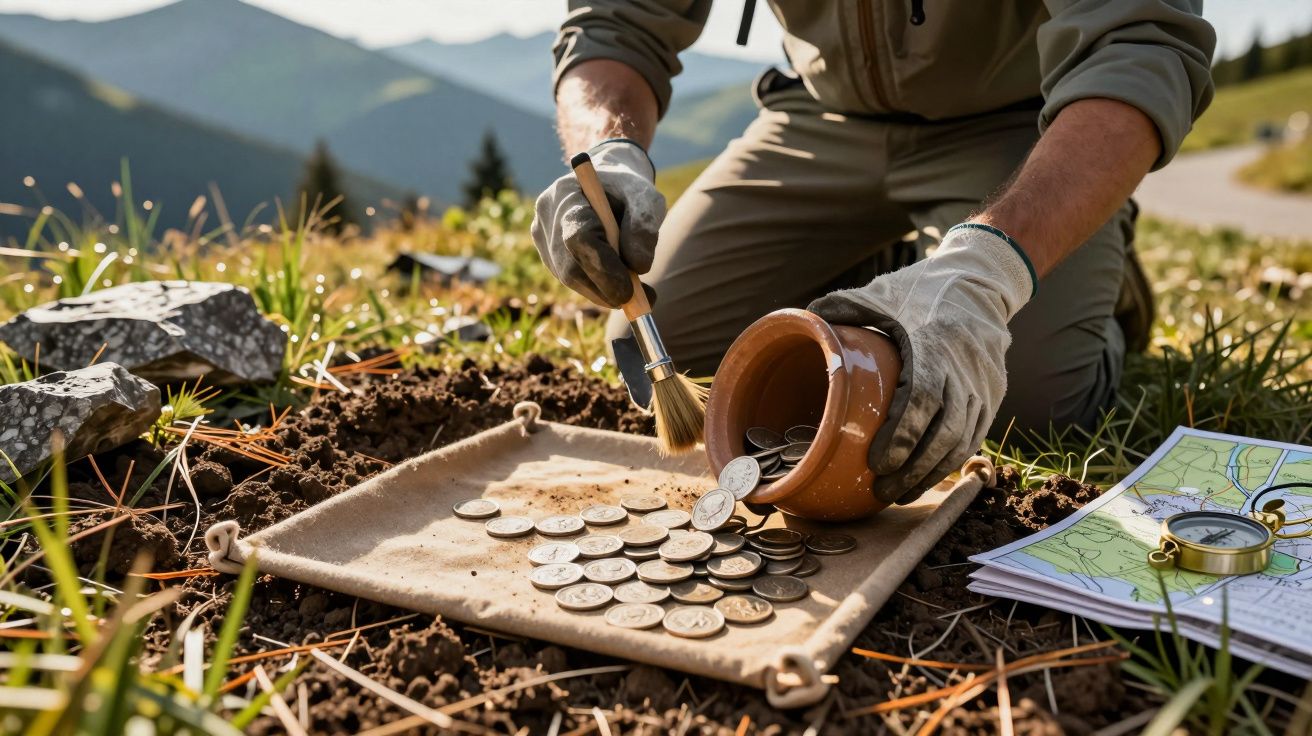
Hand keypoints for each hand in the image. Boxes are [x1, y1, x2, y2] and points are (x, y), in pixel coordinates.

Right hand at [532, 139, 665, 307]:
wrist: (610, 186)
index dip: (603, 268)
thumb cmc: (629, 191)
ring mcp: (543, 238)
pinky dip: (598, 288)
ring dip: (604, 291)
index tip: (629, 291)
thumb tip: (639, 267)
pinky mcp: (549, 256)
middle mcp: (547, 216)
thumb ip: (644, 227)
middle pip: (570, 266)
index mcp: (567, 193)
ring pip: (570, 279)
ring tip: (637, 288)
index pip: (578, 237)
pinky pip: (572, 281)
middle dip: (606, 288)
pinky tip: (618, 280)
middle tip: (642, 300)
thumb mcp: (646, 199)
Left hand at [808, 224, 1036, 503]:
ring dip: (931, 472)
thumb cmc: (920, 288)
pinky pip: (973, 437)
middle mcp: (965, 368)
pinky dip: (948, 462)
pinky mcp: (994, 394)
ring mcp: (984, 384)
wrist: (981, 280)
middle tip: (882, 489)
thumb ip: (840, 308)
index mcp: (934, 341)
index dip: (902, 435)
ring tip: (899, 492)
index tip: (877, 461)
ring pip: (962, 441)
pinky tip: (924, 478)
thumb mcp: (880, 292)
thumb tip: (799, 325)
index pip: (923, 398)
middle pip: (945, 431)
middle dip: (914, 467)